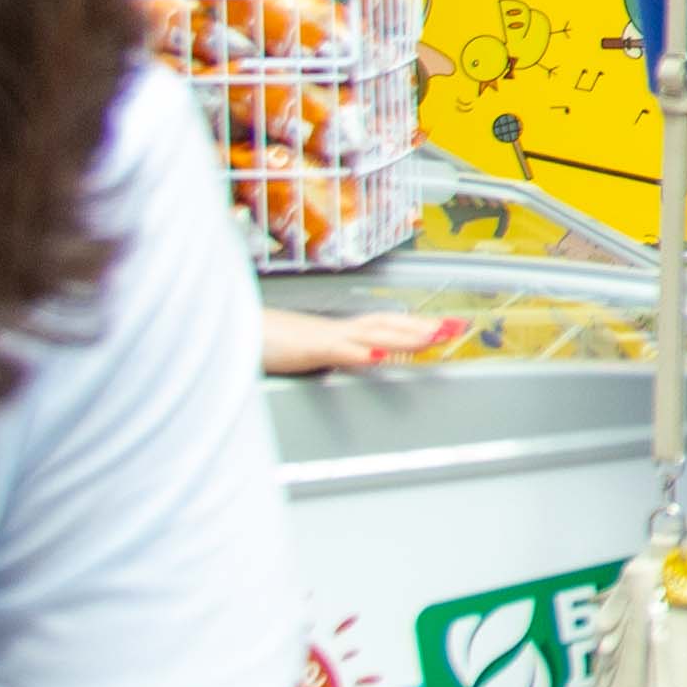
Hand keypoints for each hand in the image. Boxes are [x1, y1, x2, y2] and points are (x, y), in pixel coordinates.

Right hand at [256, 309, 450, 376]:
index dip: (414, 325)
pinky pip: (338, 349)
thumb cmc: (259, 341)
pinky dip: (361, 351)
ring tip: (436, 336)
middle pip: (388, 324)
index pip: (383, 325)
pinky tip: (382, 355)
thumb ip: (323, 358)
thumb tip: (344, 362)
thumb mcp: (299, 354)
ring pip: (373, 332)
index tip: (443, 327)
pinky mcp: (307, 347)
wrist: (227, 328)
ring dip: (406, 334)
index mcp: (336, 332)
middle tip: (458, 328)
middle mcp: (336, 330)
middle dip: (424, 327)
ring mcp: (323, 336)